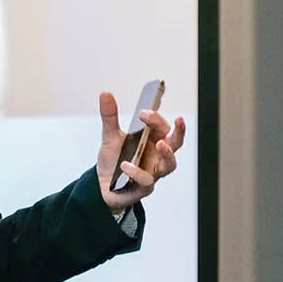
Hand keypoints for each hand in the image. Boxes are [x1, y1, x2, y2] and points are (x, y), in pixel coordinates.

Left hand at [96, 90, 184, 211]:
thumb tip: (105, 93)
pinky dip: (136, 172)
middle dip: (179, 131)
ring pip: (170, 164)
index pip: (162, 127)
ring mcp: (153, 172)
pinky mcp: (144, 187)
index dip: (156, 118)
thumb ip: (110, 117)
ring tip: (160, 144)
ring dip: (168, 153)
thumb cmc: (113, 161)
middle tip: (178, 120)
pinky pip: (146, 180)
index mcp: (152, 140)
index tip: (143, 112)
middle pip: (176, 143)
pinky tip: (125, 166)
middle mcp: (157, 156)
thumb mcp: (110, 137)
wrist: (102, 186)